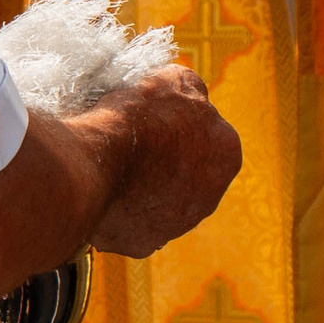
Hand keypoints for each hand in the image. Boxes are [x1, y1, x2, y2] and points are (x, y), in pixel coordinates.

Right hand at [79, 63, 242, 256]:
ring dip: (141, 188)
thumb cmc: (137, 116)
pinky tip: (103, 190)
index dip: (178, 124)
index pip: (206, 135)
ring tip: (113, 166)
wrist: (97, 161)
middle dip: (163, 162)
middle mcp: (210, 197)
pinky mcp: (143, 244)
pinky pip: (131, 224)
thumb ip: (191, 91)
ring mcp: (177, 226)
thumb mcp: (173, 79)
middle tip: (132, 144)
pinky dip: (118, 209)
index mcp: (226, 154)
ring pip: (158, 201)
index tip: (152, 119)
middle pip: (185, 174)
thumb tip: (191, 97)